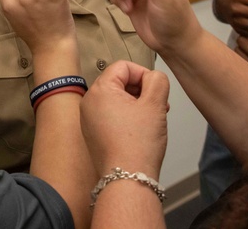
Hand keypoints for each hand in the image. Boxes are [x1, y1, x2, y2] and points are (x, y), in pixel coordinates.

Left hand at [80, 61, 168, 176]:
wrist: (128, 180)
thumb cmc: (138, 144)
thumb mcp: (155, 104)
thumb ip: (157, 80)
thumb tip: (154, 77)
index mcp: (100, 90)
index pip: (124, 66)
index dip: (144, 74)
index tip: (156, 90)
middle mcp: (89, 102)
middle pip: (120, 82)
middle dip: (142, 90)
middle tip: (158, 106)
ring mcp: (89, 120)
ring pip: (118, 100)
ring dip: (137, 104)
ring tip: (153, 119)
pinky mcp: (94, 134)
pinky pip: (112, 116)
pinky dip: (128, 118)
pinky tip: (142, 131)